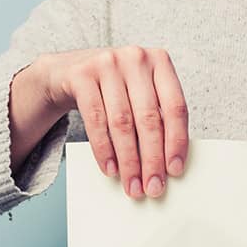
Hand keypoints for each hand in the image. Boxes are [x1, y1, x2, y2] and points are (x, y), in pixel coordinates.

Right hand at [28, 46, 189, 198]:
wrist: (69, 71)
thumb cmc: (115, 89)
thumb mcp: (140, 93)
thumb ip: (156, 117)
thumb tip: (167, 164)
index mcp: (160, 62)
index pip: (175, 107)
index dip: (177, 142)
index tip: (175, 170)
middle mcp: (135, 58)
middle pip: (148, 119)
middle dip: (152, 159)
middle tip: (153, 187)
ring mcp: (107, 63)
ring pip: (122, 123)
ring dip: (128, 161)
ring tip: (132, 185)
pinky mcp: (82, 75)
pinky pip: (95, 120)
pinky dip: (104, 149)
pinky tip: (110, 169)